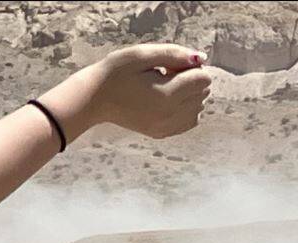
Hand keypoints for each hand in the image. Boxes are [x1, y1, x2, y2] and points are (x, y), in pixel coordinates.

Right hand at [37, 43, 211, 142]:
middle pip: (203, 93)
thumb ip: (175, 54)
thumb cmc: (116, 73)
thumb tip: (201, 59)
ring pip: (199, 108)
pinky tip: (169, 102)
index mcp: (166, 95)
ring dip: (189, 96)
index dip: (191, 66)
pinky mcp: (160, 133)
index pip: (203, 78)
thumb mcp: (143, 54)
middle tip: (165, 76)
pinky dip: (186, 111)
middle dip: (191, 80)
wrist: (94, 99)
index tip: (170, 65)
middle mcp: (169, 115)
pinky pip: (189, 122)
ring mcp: (164, 127)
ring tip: (165, 89)